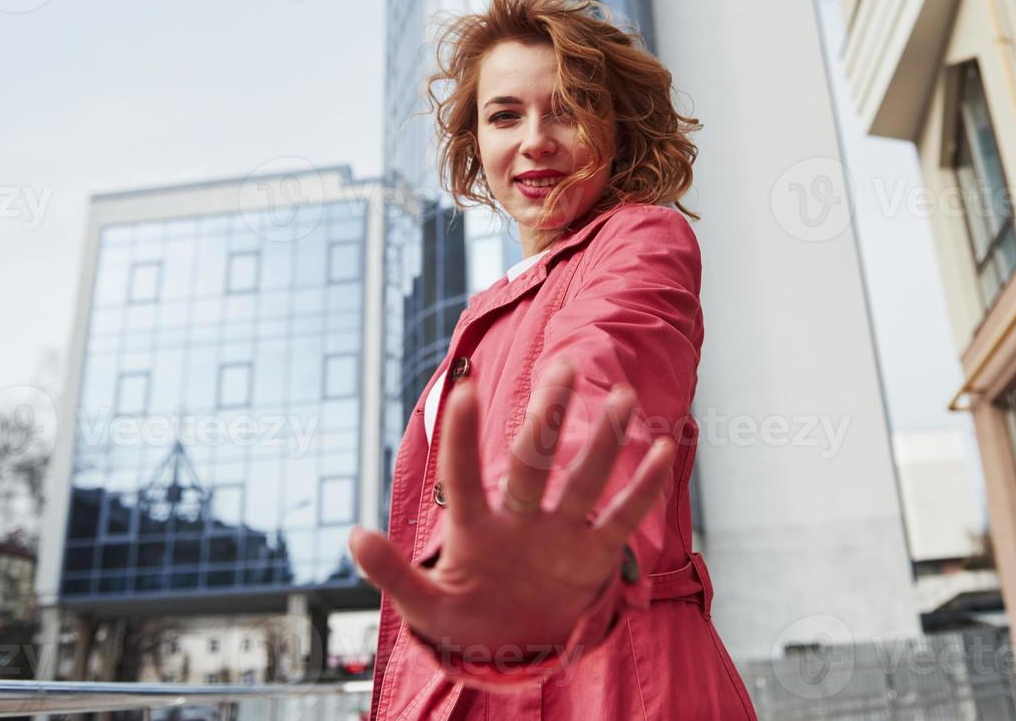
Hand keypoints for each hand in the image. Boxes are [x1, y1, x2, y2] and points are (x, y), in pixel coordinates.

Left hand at [349, 358, 676, 664]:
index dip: (463, 438)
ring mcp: (560, 534)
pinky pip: (621, 518)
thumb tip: (353, 535)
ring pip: (583, 480)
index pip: (465, 476)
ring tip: (624, 398)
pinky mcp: (593, 556)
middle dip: (548, 419)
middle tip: (562, 369)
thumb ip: (393, 574)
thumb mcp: (426, 606)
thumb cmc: (466, 619)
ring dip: (603, 442)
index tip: (463, 390)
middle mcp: (520, 520)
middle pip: (534, 463)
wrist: (514, 645)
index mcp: (476, 530)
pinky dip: (642, 489)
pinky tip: (662, 451)